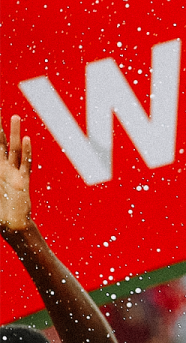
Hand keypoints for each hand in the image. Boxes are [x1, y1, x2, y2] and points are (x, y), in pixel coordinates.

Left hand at [0, 115, 31, 234]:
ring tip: (14, 117)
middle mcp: (4, 169)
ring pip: (15, 149)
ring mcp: (14, 174)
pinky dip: (26, 152)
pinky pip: (24, 164)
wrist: (11, 225)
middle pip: (3, 143)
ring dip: (15, 133)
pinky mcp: (22, 182)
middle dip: (0, 128)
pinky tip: (27, 139)